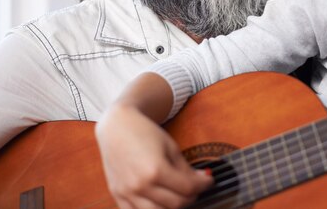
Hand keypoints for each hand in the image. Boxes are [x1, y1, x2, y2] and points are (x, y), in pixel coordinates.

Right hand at [95, 104, 212, 208]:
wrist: (116, 127)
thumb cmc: (144, 132)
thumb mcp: (170, 147)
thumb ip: (185, 168)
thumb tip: (202, 181)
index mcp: (155, 170)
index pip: (188, 188)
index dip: (203, 185)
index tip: (209, 180)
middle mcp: (140, 186)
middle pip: (176, 204)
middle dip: (192, 196)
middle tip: (196, 187)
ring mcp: (127, 193)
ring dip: (173, 207)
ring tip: (180, 195)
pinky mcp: (117, 195)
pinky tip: (160, 201)